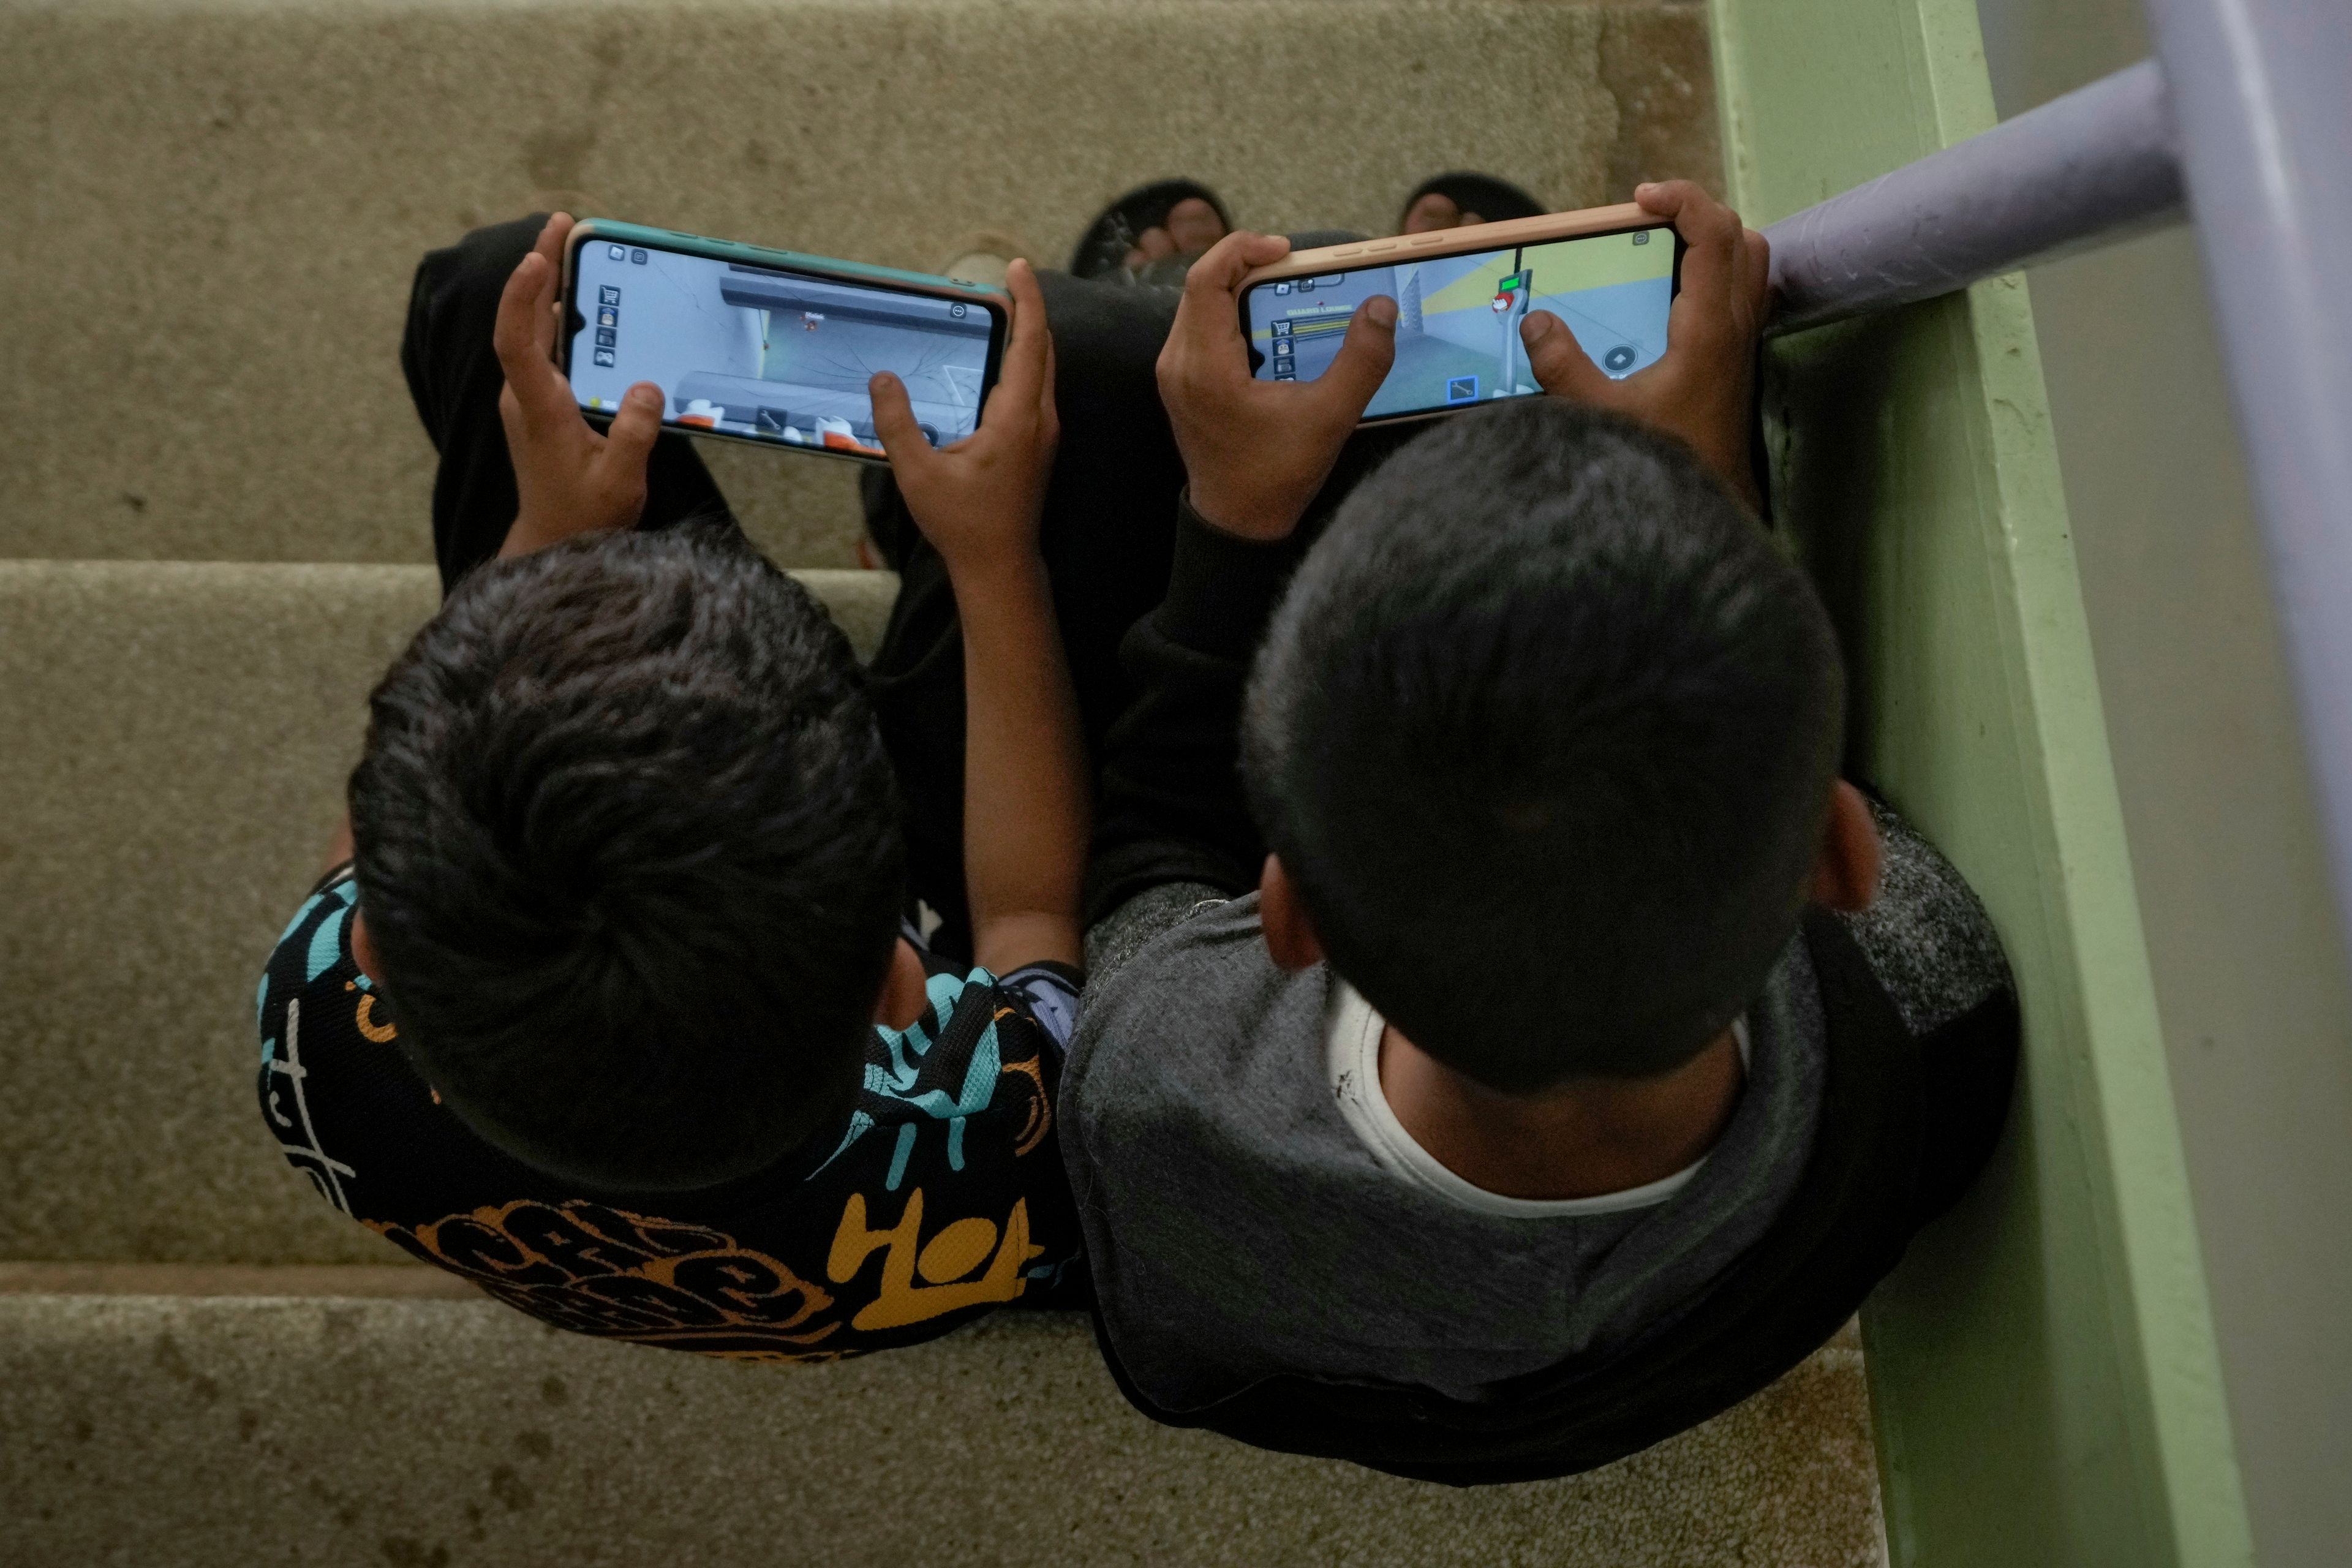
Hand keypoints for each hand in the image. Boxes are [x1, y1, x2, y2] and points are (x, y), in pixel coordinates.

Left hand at [493, 212, 665, 556]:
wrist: (556, 544)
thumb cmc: (584, 517)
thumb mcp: (619, 479)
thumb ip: (634, 433)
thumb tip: (648, 387)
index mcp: (539, 408)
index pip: (517, 339)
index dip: (525, 296)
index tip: (541, 257)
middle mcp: (527, 395)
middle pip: (524, 319)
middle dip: (541, 267)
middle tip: (562, 224)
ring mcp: (532, 398)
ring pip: (535, 330)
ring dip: (550, 288)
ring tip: (572, 248)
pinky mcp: (543, 404)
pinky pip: (547, 348)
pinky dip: (560, 317)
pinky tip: (582, 304)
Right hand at [870, 258, 1058, 576]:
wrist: (999, 565)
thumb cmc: (963, 524)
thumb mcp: (917, 473)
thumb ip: (897, 423)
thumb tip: (882, 379)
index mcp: (1016, 419)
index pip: (1029, 343)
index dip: (1026, 300)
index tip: (1017, 268)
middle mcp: (1039, 420)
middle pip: (1042, 348)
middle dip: (1027, 309)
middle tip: (1007, 280)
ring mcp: (1043, 433)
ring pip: (1043, 369)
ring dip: (1027, 336)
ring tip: (1003, 311)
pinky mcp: (1038, 444)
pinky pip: (1036, 388)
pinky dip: (1024, 362)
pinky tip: (1002, 361)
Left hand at [1156, 231, 1396, 540]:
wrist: (1237, 523)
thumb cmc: (1275, 476)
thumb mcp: (1329, 418)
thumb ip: (1361, 361)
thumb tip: (1381, 308)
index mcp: (1205, 366)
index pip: (1206, 279)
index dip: (1243, 249)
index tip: (1286, 251)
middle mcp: (1178, 364)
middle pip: (1201, 285)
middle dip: (1246, 263)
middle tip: (1293, 265)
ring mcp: (1175, 374)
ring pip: (1198, 304)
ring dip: (1237, 287)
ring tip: (1283, 289)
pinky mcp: (1182, 383)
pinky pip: (1200, 328)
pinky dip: (1231, 313)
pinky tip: (1267, 326)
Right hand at [1517, 181, 1767, 506]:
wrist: (1708, 508)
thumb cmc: (1662, 464)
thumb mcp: (1599, 416)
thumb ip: (1563, 368)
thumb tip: (1535, 322)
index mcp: (1709, 327)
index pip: (1712, 232)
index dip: (1680, 198)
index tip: (1640, 199)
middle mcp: (1736, 326)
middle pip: (1740, 235)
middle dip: (1697, 211)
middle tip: (1649, 219)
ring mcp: (1743, 342)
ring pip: (1750, 262)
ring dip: (1715, 239)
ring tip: (1667, 246)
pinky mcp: (1738, 360)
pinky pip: (1745, 292)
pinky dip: (1720, 272)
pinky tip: (1679, 292)